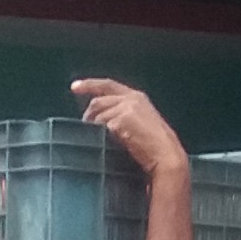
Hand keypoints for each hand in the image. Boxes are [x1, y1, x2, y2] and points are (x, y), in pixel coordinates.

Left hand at [70, 78, 187, 175]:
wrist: (165, 155)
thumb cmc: (154, 146)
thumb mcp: (139, 123)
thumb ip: (123, 115)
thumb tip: (99, 119)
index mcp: (137, 97)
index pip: (108, 85)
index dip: (90, 84)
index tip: (74, 87)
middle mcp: (132, 98)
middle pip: (98, 101)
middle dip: (89, 114)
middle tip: (85, 127)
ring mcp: (127, 107)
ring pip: (99, 115)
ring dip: (95, 128)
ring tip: (98, 140)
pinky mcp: (122, 119)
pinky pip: (102, 126)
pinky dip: (102, 135)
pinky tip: (109, 144)